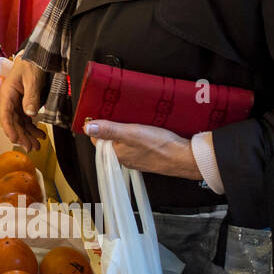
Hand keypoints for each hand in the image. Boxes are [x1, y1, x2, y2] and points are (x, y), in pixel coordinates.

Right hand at [0, 55, 46, 150]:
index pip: (5, 114)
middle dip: (21, 136)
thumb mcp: (32, 79)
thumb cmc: (31, 64)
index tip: (14, 139)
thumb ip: (31, 96)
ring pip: (20, 123)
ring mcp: (17, 102)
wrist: (38, 56)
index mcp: (8, 93)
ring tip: (36, 146)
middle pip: (13, 122)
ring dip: (28, 135)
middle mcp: (10, 100)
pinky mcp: (25, 103)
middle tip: (30, 148)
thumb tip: (30, 114)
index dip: (9, 128)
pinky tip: (40, 135)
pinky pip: (27, 119)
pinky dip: (33, 128)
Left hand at [82, 120, 199, 179]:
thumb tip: (88, 127)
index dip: (100, 126)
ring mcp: (137, 158)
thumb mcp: (131, 133)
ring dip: (127, 131)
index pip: (98, 139)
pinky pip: (137, 145)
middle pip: (111, 140)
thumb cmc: (160, 146)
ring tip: (134, 120)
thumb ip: (109, 130)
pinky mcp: (148, 156)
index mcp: (116, 154)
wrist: (186, 158)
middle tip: (121, 115)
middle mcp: (125, 159)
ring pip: (125, 142)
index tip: (103, 115)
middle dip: (114, 127)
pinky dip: (139, 136)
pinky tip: (146, 130)